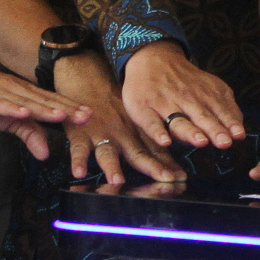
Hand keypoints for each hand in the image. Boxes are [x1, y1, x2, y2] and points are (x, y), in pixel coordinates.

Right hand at [0, 61, 88, 156]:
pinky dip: (11, 108)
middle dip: (66, 109)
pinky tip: (23, 113)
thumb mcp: (5, 117)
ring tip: (63, 115)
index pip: (51, 103)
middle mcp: (17, 91)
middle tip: (88, 116)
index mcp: (24, 95)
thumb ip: (27, 132)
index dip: (71, 109)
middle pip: (44, 102)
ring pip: (26, 102)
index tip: (92, 116)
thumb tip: (46, 154)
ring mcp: (0, 94)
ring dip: (45, 109)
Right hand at [53, 53, 184, 185]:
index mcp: (134, 133)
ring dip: (112, 166)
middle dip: (152, 167)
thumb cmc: (112, 105)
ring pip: (108, 153)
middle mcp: (120, 136)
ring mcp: (100, 135)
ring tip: (116, 179)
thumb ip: (149, 141)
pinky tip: (79, 172)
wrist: (87, 80)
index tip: (181, 178)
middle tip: (165, 179)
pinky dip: (78, 160)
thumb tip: (173, 163)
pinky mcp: (79, 134)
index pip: (154, 152)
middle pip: (137, 154)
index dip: (168, 165)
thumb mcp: (134, 120)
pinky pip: (78, 149)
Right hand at [122, 42, 247, 150]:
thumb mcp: (210, 89)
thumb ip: (226, 108)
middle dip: (214, 130)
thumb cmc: (186, 82)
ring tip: (201, 142)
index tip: (238, 135)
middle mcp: (186, 101)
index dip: (229, 124)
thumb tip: (240, 131)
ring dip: (190, 132)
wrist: (153, 59)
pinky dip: (157, 132)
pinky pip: (151, 123)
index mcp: (205, 96)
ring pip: (179, 121)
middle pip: (202, 118)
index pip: (219, 112)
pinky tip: (164, 142)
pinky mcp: (143, 109)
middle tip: (224, 142)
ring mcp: (164, 105)